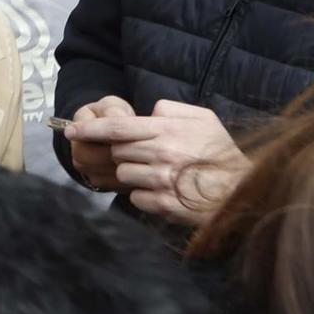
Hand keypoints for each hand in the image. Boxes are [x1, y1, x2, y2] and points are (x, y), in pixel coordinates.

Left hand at [68, 99, 247, 223]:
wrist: (243, 190)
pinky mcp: (162, 204)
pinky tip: (163, 190)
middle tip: (147, 155)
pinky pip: (135, 197)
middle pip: (117, 151)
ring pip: (123, 174)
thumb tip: (150, 111)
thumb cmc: (221, 152)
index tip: (71, 129)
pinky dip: (143, 194)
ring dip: (134, 173)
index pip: (116, 127)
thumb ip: (172, 109)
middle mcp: (160, 155)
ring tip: (159, 173)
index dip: (89, 128)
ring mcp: (160, 181)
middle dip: (125, 152)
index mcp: (166, 131)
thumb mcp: (203, 119)